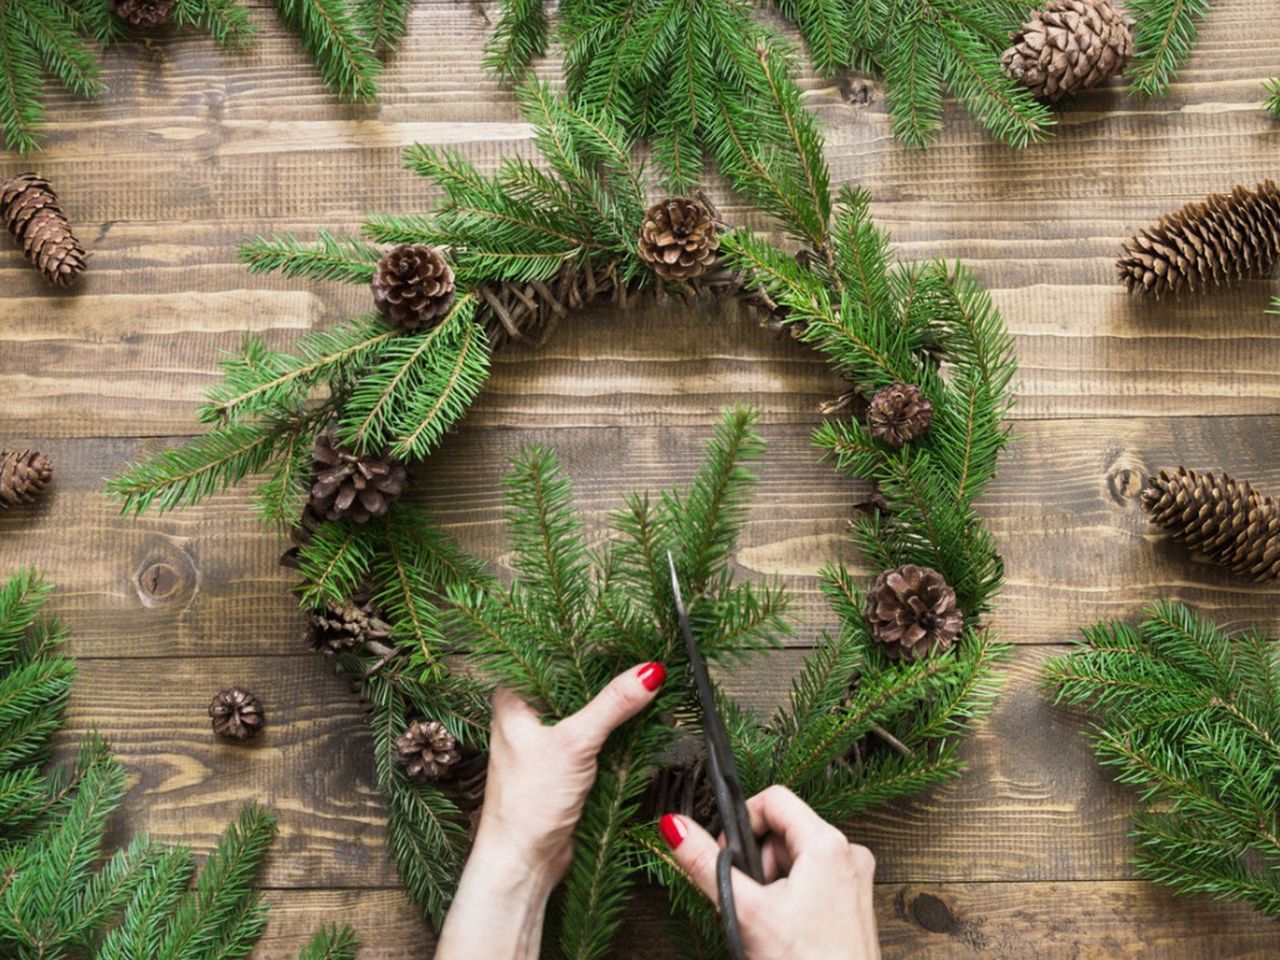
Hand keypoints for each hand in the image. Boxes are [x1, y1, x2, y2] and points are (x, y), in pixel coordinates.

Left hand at [436, 662, 666, 959]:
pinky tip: (640, 719)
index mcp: (514, 698)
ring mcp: (545, 739)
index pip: (554, 655)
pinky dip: (616, 728)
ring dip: (616, 704)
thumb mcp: (575, 743)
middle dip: (610, 675)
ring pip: (587, 709)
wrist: (522, 861)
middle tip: (647, 660)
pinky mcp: (563, 763)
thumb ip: (612, 705)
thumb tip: (649, 672)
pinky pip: (594, 735)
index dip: (590, 645)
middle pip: (575, 682)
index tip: (629, 636)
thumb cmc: (528, 802)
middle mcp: (527, 714)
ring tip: (651, 685)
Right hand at [660, 785, 880, 959]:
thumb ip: (704, 863)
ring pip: (796, 856)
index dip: (741, 822)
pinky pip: (813, 878)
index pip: (774, 799)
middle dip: (757, 860)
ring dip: (772, 879)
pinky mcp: (852, 900)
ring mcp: (853, 877)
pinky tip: (785, 926)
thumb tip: (674, 826)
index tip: (726, 855)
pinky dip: (791, 894)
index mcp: (828, 844)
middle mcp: (848, 853)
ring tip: (767, 918)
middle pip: (783, 829)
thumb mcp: (745, 910)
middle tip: (749, 898)